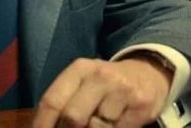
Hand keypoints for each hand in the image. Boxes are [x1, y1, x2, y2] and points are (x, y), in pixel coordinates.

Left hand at [32, 56, 172, 127]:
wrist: (149, 73)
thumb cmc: (106, 84)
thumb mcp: (83, 83)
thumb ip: (63, 103)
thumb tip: (44, 127)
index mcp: (80, 69)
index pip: (52, 101)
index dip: (41, 125)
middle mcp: (100, 76)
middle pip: (73, 118)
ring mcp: (122, 91)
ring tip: (97, 125)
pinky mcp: (140, 106)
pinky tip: (114, 125)